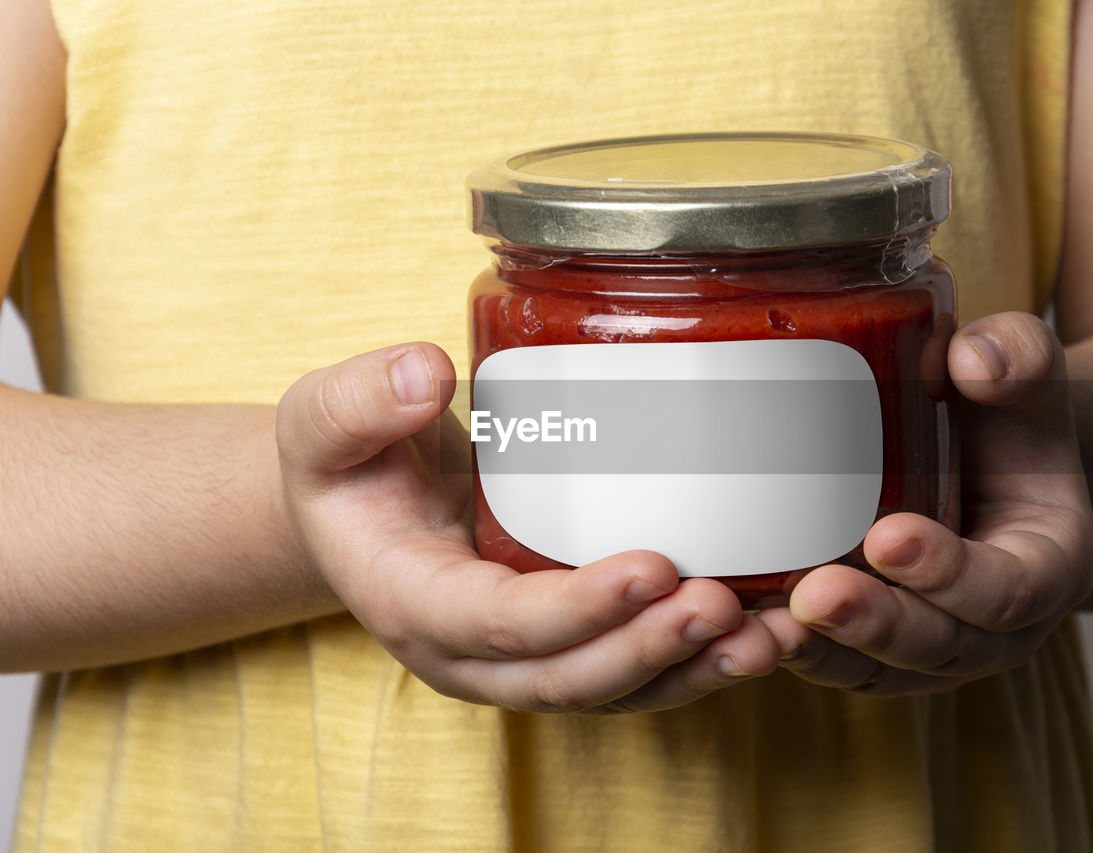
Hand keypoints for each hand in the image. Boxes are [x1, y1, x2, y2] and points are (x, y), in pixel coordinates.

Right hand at [276, 343, 778, 711]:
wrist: (362, 512)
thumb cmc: (348, 467)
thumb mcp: (322, 423)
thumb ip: (360, 401)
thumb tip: (426, 374)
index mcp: (411, 604)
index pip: (498, 623)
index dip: (577, 607)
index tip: (654, 566)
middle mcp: (469, 656)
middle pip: (567, 677)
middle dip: (649, 648)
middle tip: (724, 603)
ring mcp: (520, 663)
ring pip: (611, 691)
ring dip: (692, 670)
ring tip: (770, 635)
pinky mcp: (563, 649)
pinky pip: (632, 673)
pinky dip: (697, 661)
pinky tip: (763, 632)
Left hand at [758, 312, 1092, 695]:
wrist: (979, 462)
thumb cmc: (1003, 416)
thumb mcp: (1028, 377)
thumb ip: (1018, 357)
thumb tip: (969, 357)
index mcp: (1046, 570)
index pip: (1008, 589)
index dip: (951, 574)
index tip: (889, 537)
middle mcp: (991, 629)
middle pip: (937, 646)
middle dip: (876, 624)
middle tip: (817, 594)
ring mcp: (927, 648)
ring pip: (876, 669)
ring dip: (823, 651)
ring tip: (770, 624)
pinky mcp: (869, 651)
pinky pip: (832, 662)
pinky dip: (789, 650)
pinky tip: (744, 627)